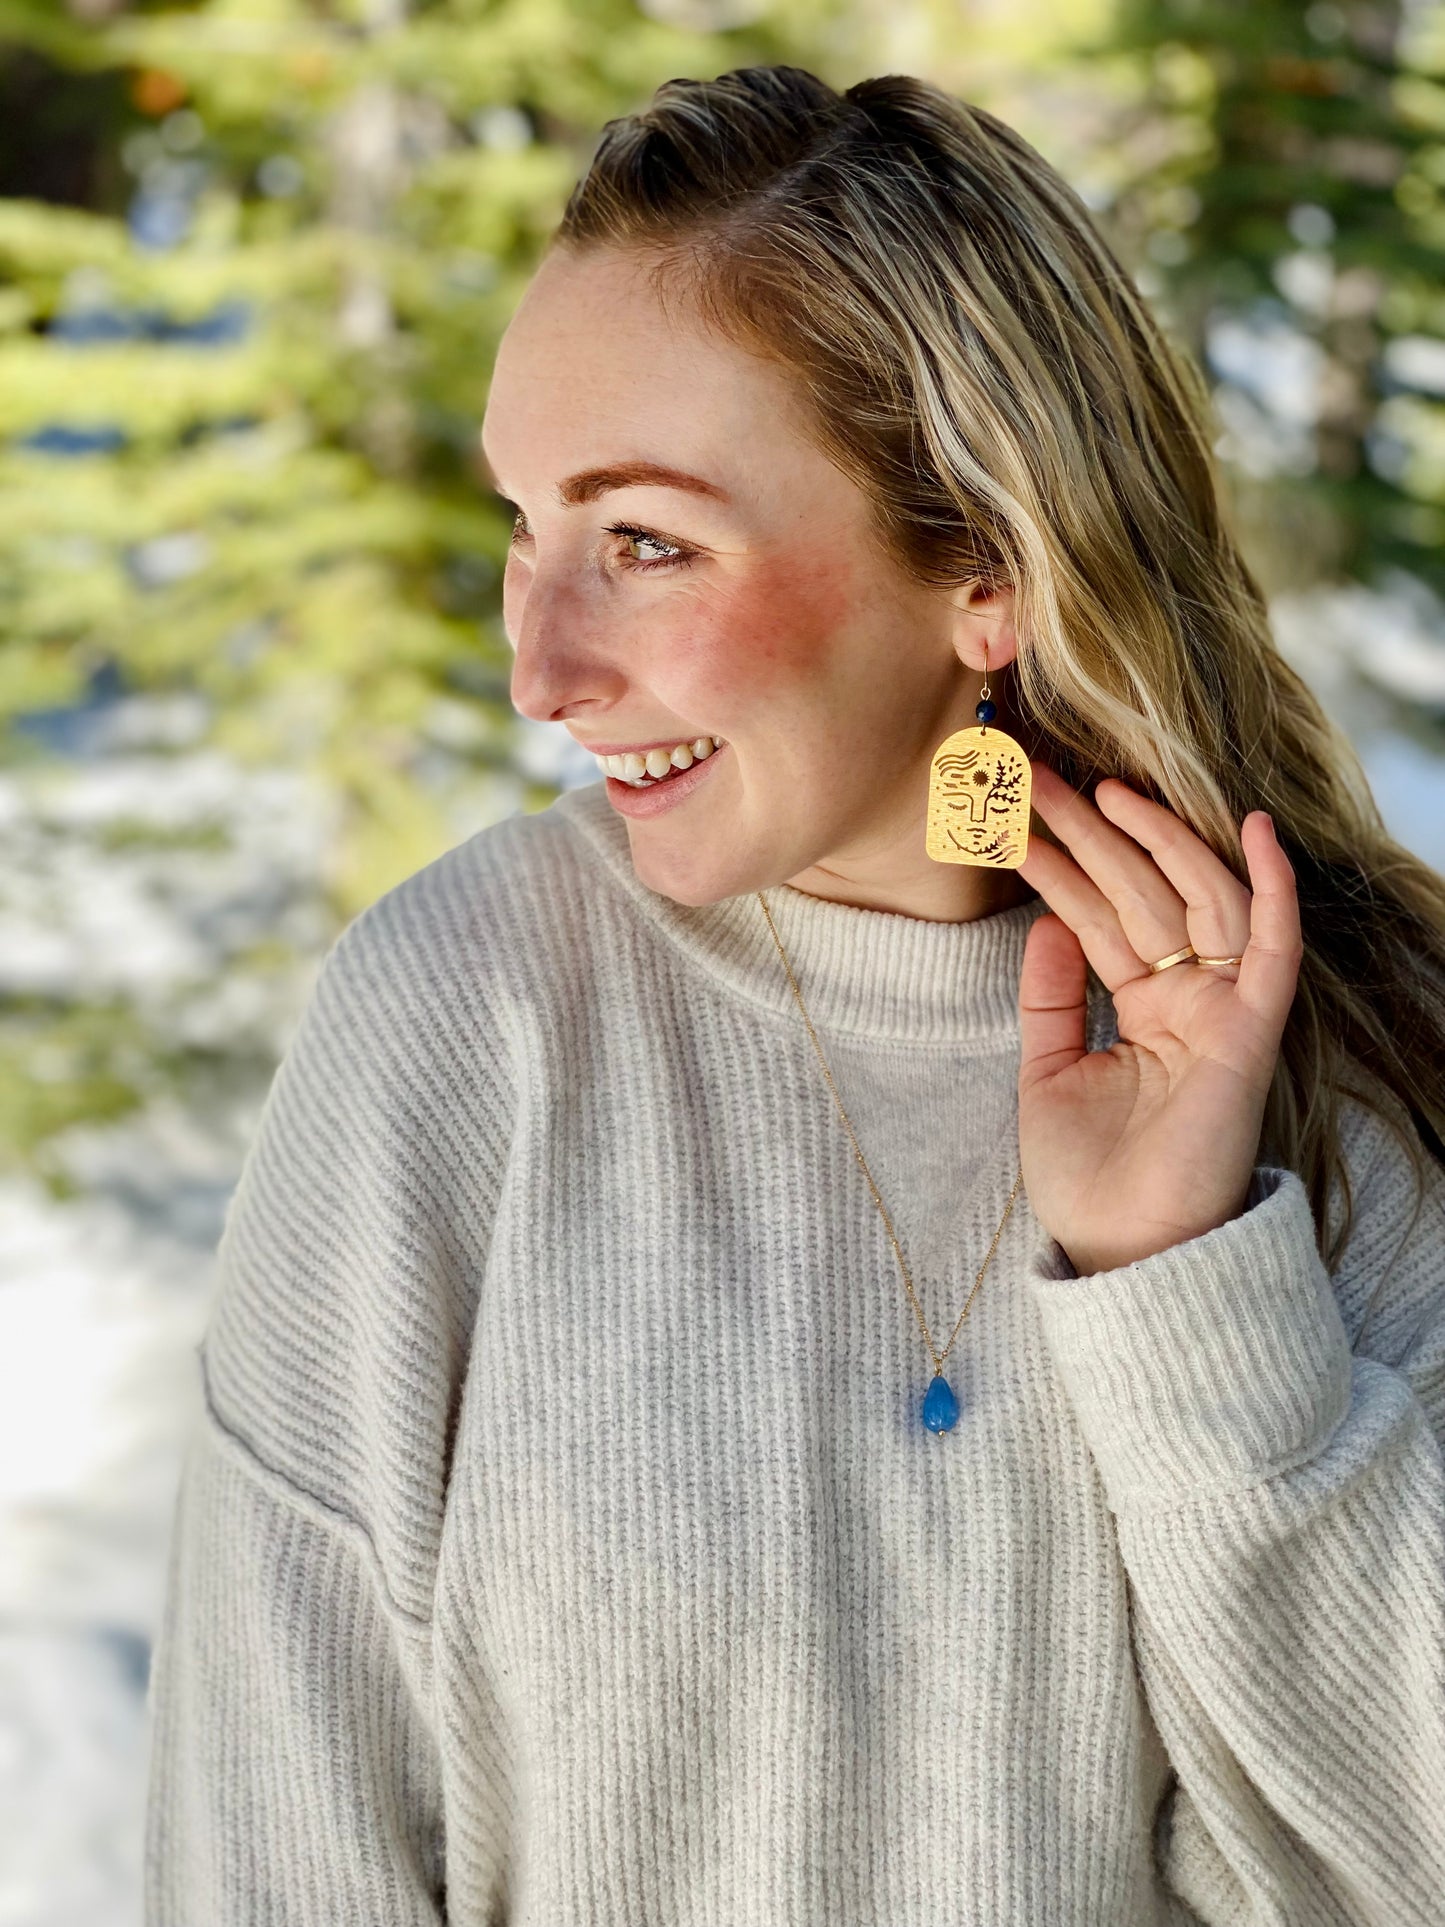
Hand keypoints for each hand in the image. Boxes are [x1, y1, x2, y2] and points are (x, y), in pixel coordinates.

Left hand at [1014, 762, 1301, 1274]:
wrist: (1121, 1252)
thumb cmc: (1087, 1177)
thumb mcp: (1050, 1071)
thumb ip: (1052, 996)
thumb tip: (1047, 918)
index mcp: (1142, 1009)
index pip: (1101, 915)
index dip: (1060, 863)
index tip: (1013, 812)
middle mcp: (1186, 1000)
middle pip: (1140, 894)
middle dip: (1089, 835)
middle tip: (1031, 777)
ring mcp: (1221, 1011)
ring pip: (1195, 901)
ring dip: (1154, 841)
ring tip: (1100, 790)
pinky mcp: (1250, 1031)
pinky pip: (1271, 948)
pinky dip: (1270, 887)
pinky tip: (1250, 828)